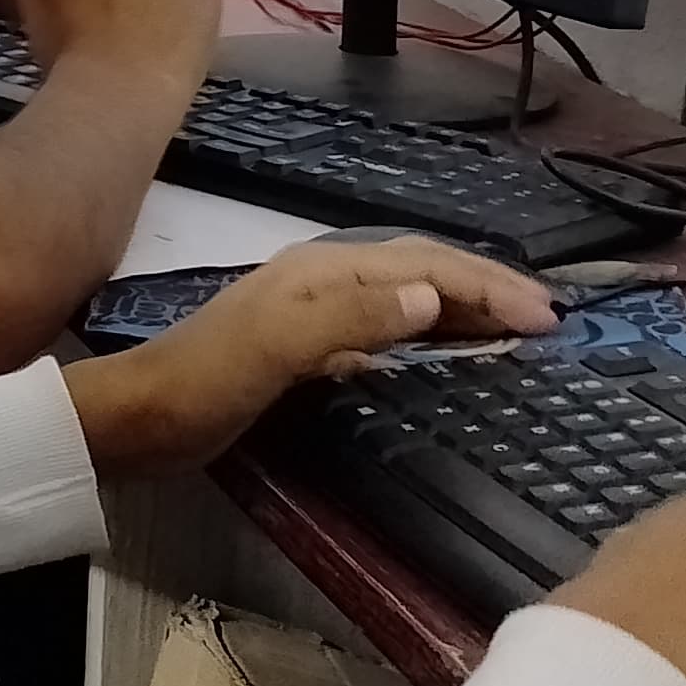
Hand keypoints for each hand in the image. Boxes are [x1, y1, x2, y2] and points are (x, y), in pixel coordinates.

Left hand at [62, 237, 556, 478]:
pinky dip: (427, 333)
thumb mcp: (275, 348)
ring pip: (407, 295)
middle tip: (548, 319)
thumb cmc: (204, 383)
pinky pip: (386, 327)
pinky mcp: (304, 346)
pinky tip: (440, 353)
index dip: (486, 286)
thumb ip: (350, 318)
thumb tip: (431, 296)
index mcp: (322, 271)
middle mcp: (322, 279)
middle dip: (486, 288)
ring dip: (462, 306)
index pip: (424, 266)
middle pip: (421, 270)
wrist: (136, 419)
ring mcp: (312, 310)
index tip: (546, 316)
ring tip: (514, 328)